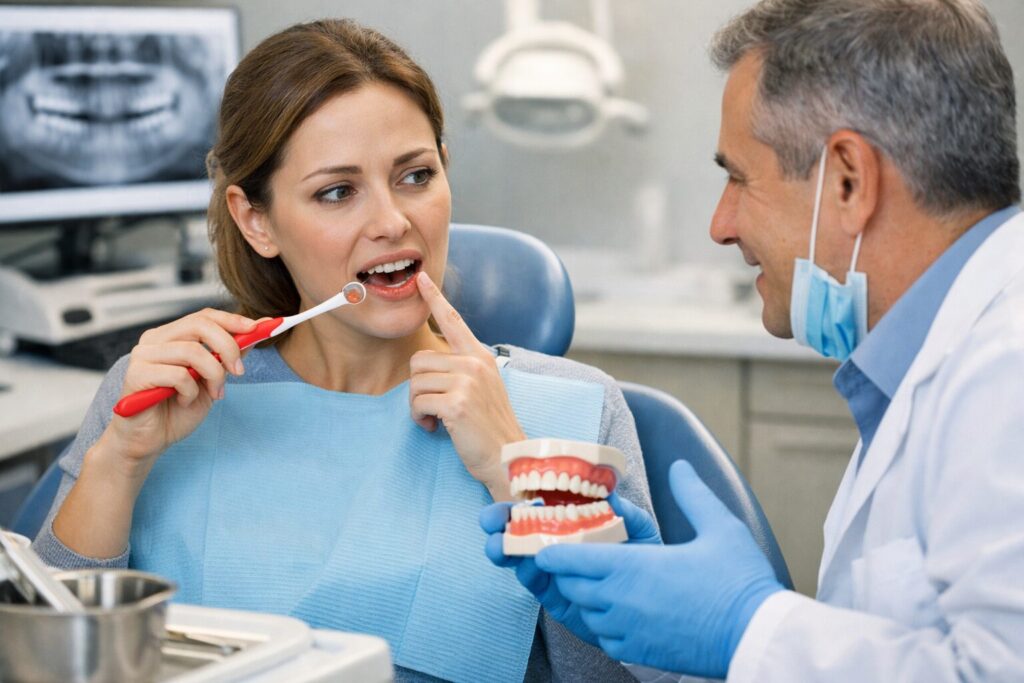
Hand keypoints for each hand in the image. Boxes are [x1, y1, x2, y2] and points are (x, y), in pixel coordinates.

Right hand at [104, 308, 256, 470]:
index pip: (204, 316)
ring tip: (213, 394)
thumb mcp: (212, 380)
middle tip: (239, 372)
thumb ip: (227, 357)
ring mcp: (142, 355)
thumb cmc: (178, 410)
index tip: (257, 329)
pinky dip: (191, 392)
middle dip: (228, 347)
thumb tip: (255, 332)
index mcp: (171, 336)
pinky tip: (185, 401)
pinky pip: (178, 375)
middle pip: (199, 325)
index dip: (232, 320)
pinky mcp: (136, 375)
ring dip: (213, 375)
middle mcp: (154, 339)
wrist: (149, 441)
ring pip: (192, 351)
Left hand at [411, 271, 525, 498]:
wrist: (508, 456)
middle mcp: (475, 363)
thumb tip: (430, 364)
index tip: (421, 280)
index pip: (454, 320)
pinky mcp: (457, 404)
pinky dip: (419, 418)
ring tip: (436, 419)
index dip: (435, 298)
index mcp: (481, 356)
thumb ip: (464, 369)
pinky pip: (418, 402)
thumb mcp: (484, 388)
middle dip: (418, 387)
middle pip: (419, 360)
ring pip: (415, 382)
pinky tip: (434, 427)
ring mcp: (467, 382)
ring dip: (417, 405)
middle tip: (432, 407)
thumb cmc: (490, 427)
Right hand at [480, 492, 660, 646]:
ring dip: (505, 550)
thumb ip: (625, 513)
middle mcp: (556, 543)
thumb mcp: (639, 529)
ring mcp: (553, 570)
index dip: (519, 500)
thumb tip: (610, 496)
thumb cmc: (642, 559)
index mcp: (570, 521)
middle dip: (499, 524)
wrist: (653, 602)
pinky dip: (529, 573)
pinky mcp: (555, 597)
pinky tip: (529, 565)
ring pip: (520, 558)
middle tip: (490, 521)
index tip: (509, 496)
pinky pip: (536, 584)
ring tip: (500, 546)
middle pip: (519, 530)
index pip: (538, 506)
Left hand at [534, 461, 782, 677]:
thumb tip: (679, 466)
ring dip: (586, 596)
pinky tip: (621, 611)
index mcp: (630, 567)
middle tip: (579, 554)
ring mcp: (626, 631)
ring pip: (585, 612)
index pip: (567, 559)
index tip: (547, 541)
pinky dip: (604, 623)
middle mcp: (619, 601)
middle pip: (569, 586)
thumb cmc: (739, 582)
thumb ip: (692, 493)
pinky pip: (604, 638)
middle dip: (568, 570)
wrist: (757, 637)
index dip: (551, 550)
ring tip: (602, 580)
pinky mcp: (638, 653)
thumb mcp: (719, 526)